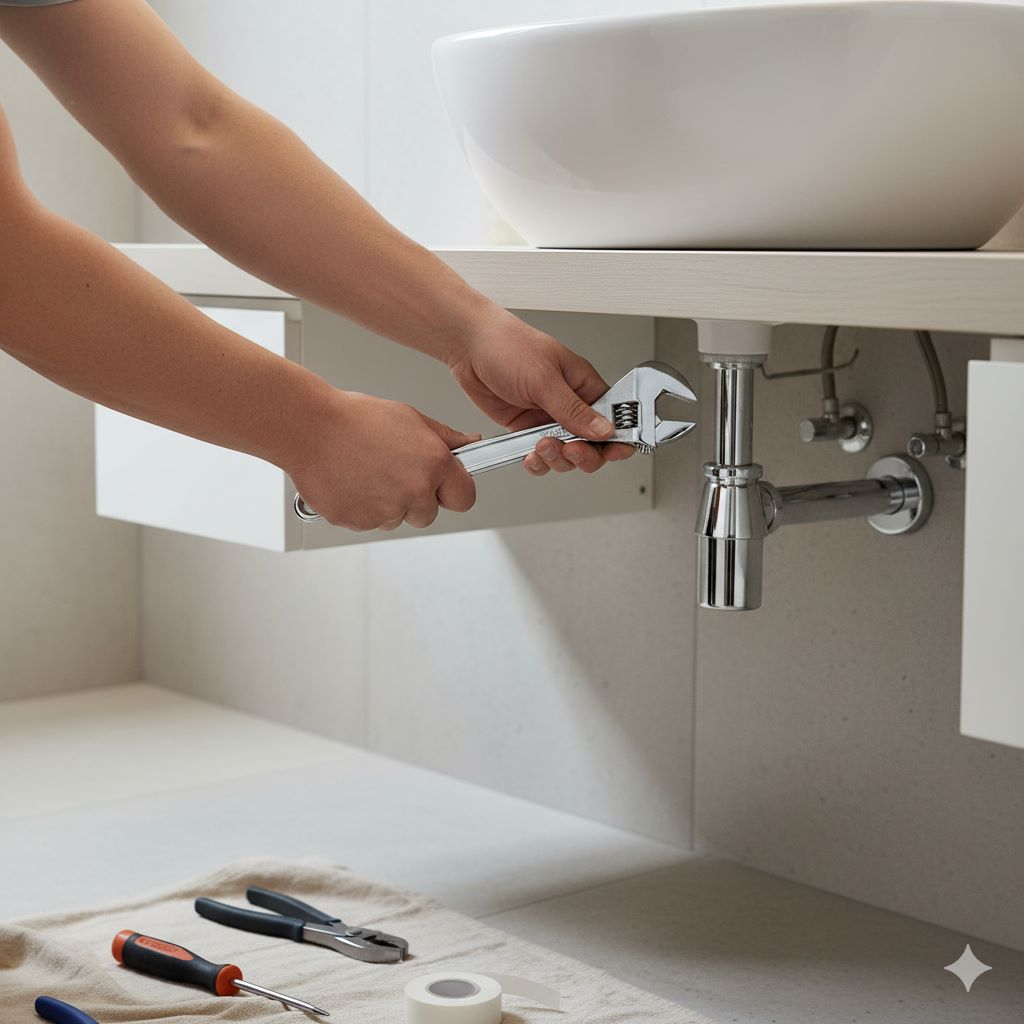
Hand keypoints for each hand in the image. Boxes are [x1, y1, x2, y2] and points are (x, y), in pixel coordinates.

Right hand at [285, 389, 478, 530]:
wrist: (309, 428)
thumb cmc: (354, 419)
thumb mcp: (410, 418)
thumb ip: (445, 438)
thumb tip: (470, 444)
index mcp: (434, 464)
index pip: (464, 498)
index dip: (453, 491)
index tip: (444, 486)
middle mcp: (415, 491)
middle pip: (428, 514)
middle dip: (415, 498)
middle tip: (392, 471)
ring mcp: (387, 510)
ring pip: (397, 519)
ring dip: (387, 503)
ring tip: (367, 471)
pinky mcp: (361, 522)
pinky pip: (370, 523)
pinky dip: (363, 508)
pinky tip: (352, 481)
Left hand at [448, 309, 633, 475]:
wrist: (468, 347)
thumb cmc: (508, 344)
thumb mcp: (544, 378)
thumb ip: (573, 410)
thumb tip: (603, 430)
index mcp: (584, 385)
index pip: (614, 418)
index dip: (618, 438)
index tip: (613, 452)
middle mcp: (570, 404)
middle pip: (592, 444)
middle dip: (584, 454)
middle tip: (570, 450)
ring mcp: (548, 419)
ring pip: (566, 455)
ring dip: (557, 459)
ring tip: (542, 447)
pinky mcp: (526, 428)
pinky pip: (540, 455)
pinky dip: (537, 462)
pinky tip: (530, 456)